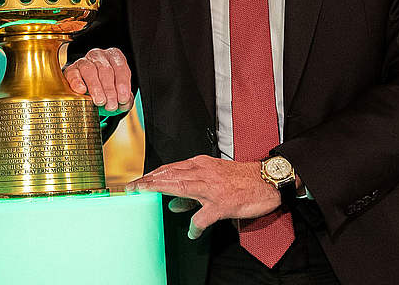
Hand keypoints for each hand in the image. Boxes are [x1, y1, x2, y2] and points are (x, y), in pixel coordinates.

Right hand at [62, 47, 132, 115]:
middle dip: (109, 89)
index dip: (122, 84)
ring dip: (96, 87)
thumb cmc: (106, 87)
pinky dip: (77, 83)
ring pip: (89, 70)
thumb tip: (124, 104)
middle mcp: (99, 55)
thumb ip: (124, 97)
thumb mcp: (118, 89)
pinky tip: (82, 91)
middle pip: (105, 70)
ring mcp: (83, 61)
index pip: (120, 68)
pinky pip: (73, 74)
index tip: (123, 99)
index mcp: (114, 57)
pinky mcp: (71, 69)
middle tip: (111, 105)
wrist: (85, 84)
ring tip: (100, 101)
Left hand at [127, 156, 280, 239]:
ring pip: (180, 186)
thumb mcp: (213, 178)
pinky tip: (192, 232)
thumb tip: (171, 203)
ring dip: (160, 189)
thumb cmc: (241, 179)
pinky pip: (204, 216)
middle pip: (169, 174)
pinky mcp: (222, 203)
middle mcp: (203, 172)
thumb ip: (192, 191)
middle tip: (131, 187)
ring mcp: (212, 187)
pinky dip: (195, 225)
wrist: (267, 180)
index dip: (150, 175)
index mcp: (200, 165)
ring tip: (144, 194)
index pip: (169, 168)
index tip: (135, 182)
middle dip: (148, 181)